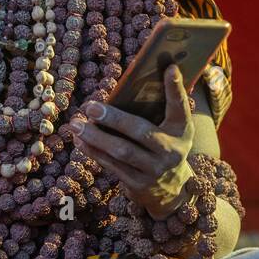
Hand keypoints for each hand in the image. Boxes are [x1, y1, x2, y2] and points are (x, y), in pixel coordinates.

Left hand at [69, 64, 194, 220]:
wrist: (172, 190)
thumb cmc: (166, 147)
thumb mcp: (173, 130)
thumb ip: (160, 109)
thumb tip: (131, 83)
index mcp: (182, 131)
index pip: (180, 107)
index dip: (176, 88)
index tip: (169, 68)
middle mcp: (171, 151)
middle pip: (140, 132)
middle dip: (114, 119)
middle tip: (91, 107)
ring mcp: (154, 170)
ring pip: (121, 152)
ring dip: (95, 137)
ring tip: (76, 124)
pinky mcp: (138, 184)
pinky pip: (112, 166)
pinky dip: (94, 152)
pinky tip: (80, 140)